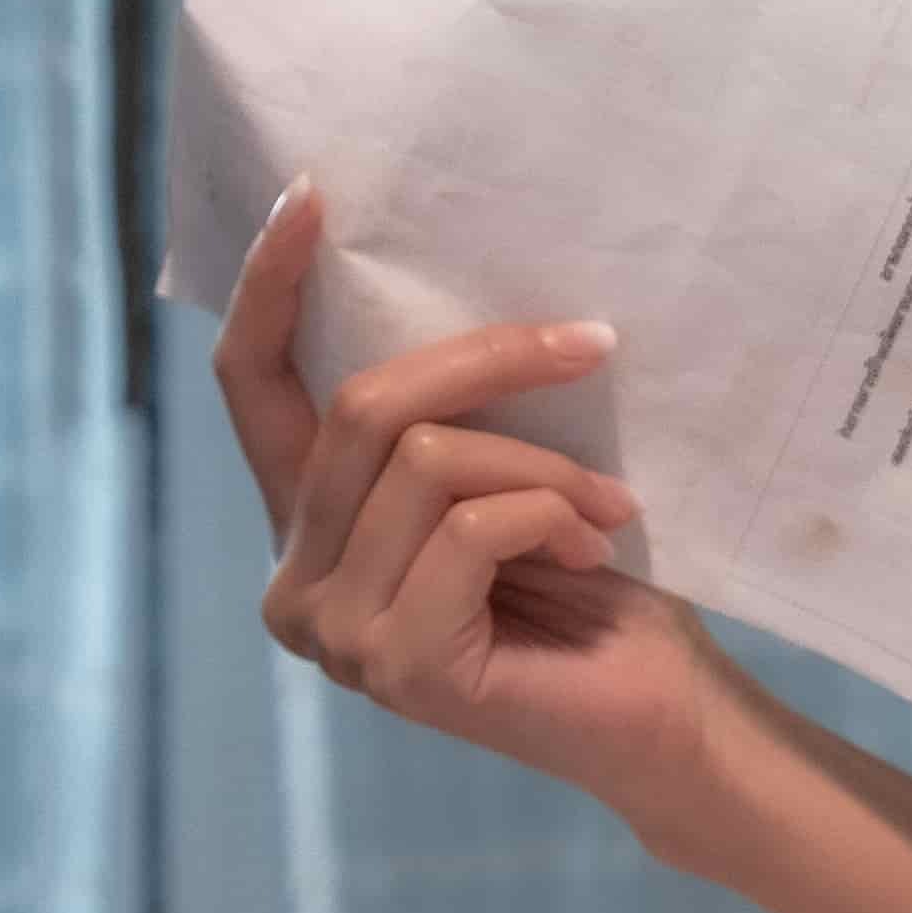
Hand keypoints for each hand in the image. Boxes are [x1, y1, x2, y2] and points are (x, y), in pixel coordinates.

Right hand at [211, 186, 735, 822]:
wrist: (660, 717)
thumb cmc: (588, 588)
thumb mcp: (497, 472)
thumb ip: (436, 416)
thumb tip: (439, 275)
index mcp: (307, 528)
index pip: (251, 387)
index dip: (270, 286)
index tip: (314, 195)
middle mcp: (295, 583)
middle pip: (362, 408)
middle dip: (488, 361)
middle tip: (592, 346)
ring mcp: (334, 633)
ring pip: (425, 461)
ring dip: (543, 465)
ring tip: (607, 509)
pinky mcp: (394, 663)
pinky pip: (470, 527)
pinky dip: (548, 517)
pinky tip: (592, 553)